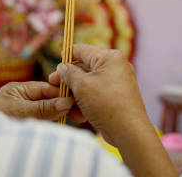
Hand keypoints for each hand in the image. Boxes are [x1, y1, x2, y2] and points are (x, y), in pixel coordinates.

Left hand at [0, 81, 84, 121]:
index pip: (46, 88)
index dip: (61, 93)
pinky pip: (44, 121)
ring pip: (48, 111)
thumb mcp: (20, 112)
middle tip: (81, 113)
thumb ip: (43, 107)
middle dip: (64, 105)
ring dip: (61, 114)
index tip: (76, 100)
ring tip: (78, 117)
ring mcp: (24, 112)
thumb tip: (66, 102)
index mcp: (18, 90)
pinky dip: (54, 122)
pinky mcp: (26, 124)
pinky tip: (65, 123)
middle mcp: (22, 99)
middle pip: (49, 99)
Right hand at [48, 45, 176, 176]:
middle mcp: (116, 66)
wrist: (128, 131)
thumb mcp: (82, 85)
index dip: (67, 55)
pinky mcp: (116, 96)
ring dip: (75, 91)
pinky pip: (96, 93)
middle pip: (85, 66)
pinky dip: (86, 100)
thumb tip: (62, 67)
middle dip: (69, 77)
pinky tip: (77, 112)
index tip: (55, 62)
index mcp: (110, 57)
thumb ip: (69, 73)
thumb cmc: (106, 104)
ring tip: (64, 101)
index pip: (82, 50)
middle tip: (53, 84)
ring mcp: (117, 82)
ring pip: (89, 82)